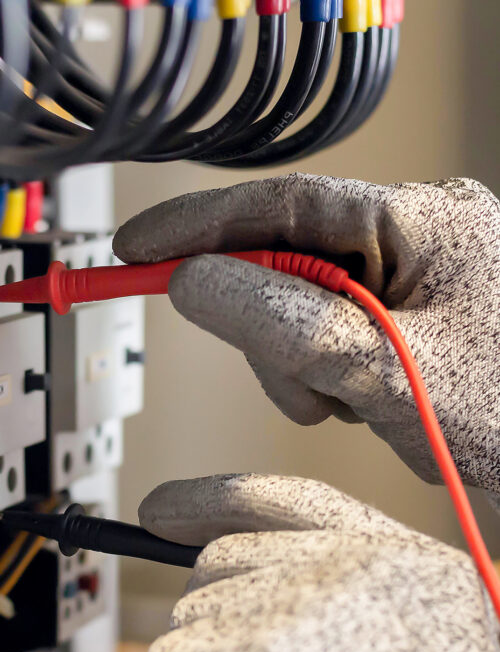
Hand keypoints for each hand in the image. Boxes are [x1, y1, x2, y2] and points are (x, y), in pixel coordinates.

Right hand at [114, 174, 499, 504]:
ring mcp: (413, 277)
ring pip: (302, 306)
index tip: (138, 251)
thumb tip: (197, 282)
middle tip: (305, 389)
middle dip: (274, 334)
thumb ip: (288, 325)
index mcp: (425, 222)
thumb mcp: (390, 375)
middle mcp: (418, 236)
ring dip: (303, 366)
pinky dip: (326, 375)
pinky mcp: (405, 315)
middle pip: (289, 261)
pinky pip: (330, 332)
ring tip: (352, 406)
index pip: (288, 205)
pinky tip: (363, 402)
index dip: (201, 226)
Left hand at [143, 473, 499, 651]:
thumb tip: (233, 583)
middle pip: (221, 561)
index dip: (214, 500)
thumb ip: (333, 601)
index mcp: (403, 563)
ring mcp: (305, 605)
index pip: (289, 501)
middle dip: (217, 627)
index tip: (161, 509)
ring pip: (191, 618)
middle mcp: (355, 566)